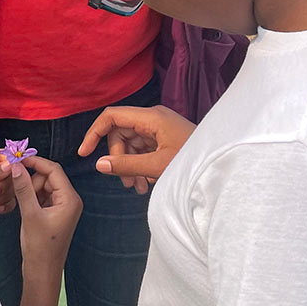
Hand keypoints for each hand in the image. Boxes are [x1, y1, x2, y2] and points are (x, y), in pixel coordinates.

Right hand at [15, 156, 80, 274]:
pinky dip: (32, 196)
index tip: (18, 160)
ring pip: (44, 186)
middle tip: (14, 182)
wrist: (42, 272)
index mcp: (70, 199)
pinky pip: (43, 196)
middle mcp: (70, 201)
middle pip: (49, 177)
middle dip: (31, 178)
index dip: (35, 163)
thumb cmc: (40, 248)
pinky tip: (22, 203)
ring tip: (17, 197)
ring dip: (30, 187)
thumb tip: (17, 166)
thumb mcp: (30, 214)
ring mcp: (63, 207)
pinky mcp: (55, 213)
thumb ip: (23, 188)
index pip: (54, 170)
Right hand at [77, 105, 194, 193]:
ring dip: (129, 166)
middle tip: (126, 184)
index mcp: (151, 117)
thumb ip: (126, 165)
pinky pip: (143, 149)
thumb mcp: (157, 167)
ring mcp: (160, 128)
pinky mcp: (165, 138)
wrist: (222, 166)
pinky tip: (147, 183)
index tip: (84, 154)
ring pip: (131, 144)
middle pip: (120, 133)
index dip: (94, 132)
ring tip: (139, 188)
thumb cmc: (194, 162)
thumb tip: (99, 165)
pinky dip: (140, 165)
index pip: (112, 117)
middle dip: (118, 158)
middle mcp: (153, 118)